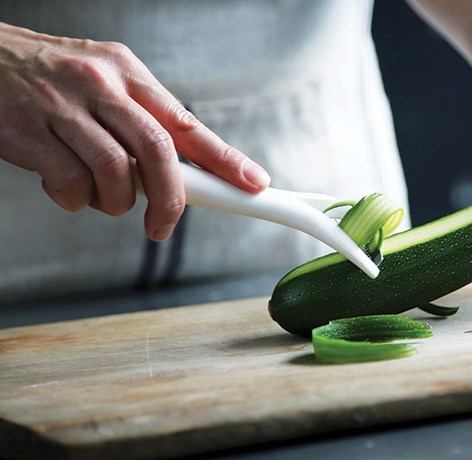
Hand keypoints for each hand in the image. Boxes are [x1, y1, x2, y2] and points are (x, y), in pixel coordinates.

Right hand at [0, 22, 269, 240]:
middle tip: (164, 226)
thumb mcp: (104, 83)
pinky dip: (75, 201)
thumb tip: (186, 171)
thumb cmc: (50, 80)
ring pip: (116, 172)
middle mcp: (100, 85)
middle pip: (158, 150)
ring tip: (100, 195)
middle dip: (171, 198)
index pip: (187, 123)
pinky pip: (70, 184)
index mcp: (127, 73)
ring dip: (115, 202)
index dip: (225, 159)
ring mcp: (62, 107)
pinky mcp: (27, 133)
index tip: (253, 183)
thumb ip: (141, 122)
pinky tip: (65, 188)